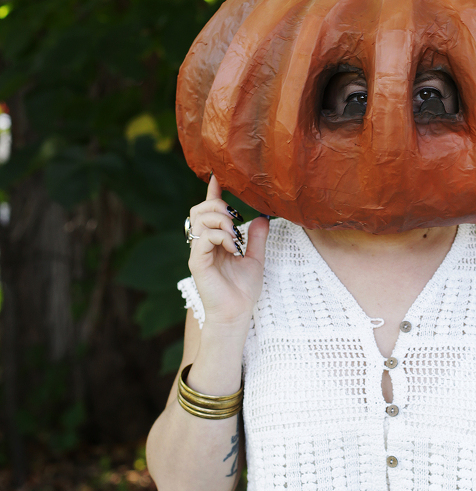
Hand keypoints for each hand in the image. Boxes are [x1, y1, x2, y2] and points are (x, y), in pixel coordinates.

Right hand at [187, 176, 268, 328]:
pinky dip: (221, 237)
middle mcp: (203, 244)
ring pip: (200, 220)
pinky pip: (203, 238)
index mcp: (215, 241)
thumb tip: (262, 217)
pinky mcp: (197, 263)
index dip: (213, 192)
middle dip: (217, 206)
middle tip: (235, 219)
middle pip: (199, 210)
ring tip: (236, 235)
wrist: (237, 314)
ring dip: (221, 221)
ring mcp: (198, 253)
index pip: (210, 211)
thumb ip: (257, 238)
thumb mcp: (255, 259)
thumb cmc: (243, 290)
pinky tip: (233, 247)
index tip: (219, 176)